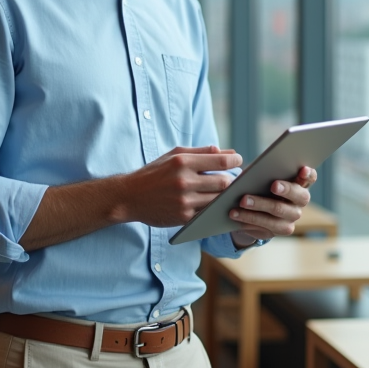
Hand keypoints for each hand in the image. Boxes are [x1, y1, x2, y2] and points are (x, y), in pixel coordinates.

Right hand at [118, 145, 240, 227]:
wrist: (130, 197)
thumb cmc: (154, 173)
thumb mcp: (173, 155)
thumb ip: (201, 152)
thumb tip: (225, 150)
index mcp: (182, 162)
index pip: (220, 160)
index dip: (234, 160)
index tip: (238, 160)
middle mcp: (184, 181)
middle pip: (223, 182)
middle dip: (233, 180)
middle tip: (237, 178)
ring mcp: (184, 201)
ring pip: (218, 199)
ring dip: (226, 196)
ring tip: (229, 191)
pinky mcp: (183, 217)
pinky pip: (207, 213)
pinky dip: (214, 208)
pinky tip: (217, 204)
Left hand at [230, 165, 316, 248]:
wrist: (254, 210)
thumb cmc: (259, 185)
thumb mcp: (262, 177)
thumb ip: (263, 173)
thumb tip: (252, 173)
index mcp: (299, 183)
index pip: (310, 177)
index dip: (308, 174)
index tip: (302, 169)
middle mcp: (300, 201)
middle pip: (299, 195)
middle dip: (287, 189)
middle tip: (273, 185)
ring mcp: (292, 217)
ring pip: (279, 212)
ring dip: (259, 206)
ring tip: (242, 201)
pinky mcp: (281, 230)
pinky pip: (266, 226)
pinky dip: (249, 219)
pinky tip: (235, 214)